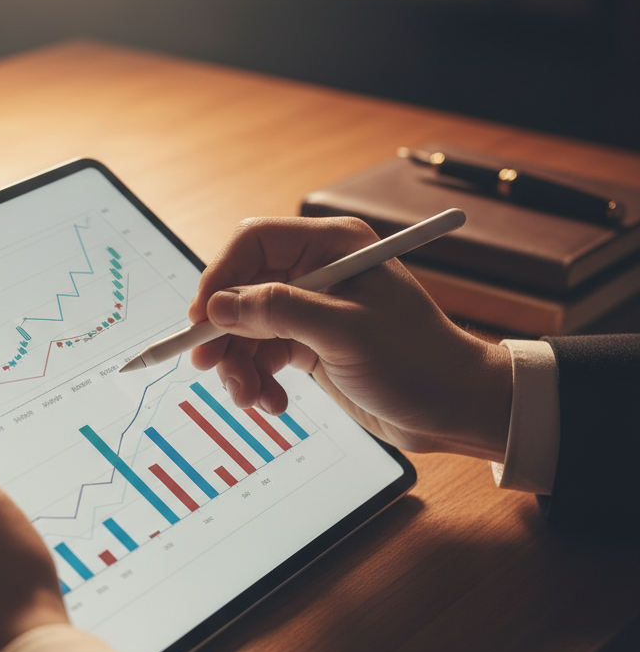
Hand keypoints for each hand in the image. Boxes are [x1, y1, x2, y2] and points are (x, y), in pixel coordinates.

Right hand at [188, 216, 511, 458]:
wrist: (452, 407)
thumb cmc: (416, 359)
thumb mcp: (344, 331)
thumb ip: (278, 311)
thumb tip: (218, 305)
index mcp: (331, 247)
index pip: (252, 244)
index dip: (218, 278)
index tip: (200, 320)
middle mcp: (316, 273)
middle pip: (240, 291)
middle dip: (225, 334)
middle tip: (211, 368)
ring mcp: (311, 310)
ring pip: (246, 330)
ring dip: (240, 367)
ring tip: (253, 398)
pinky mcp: (308, 344)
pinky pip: (262, 357)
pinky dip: (258, 382)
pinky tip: (274, 403)